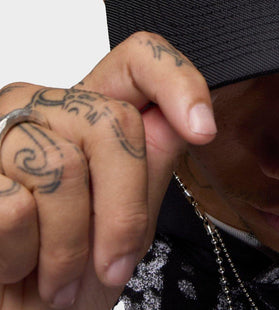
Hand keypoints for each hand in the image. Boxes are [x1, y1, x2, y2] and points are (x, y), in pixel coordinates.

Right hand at [0, 31, 216, 308]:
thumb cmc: (72, 275)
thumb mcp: (128, 221)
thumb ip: (152, 164)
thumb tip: (186, 120)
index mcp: (89, 112)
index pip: (139, 59)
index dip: (178, 81)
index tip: (202, 130)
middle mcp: (45, 107)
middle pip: (113, 123)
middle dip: (123, 210)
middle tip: (110, 263)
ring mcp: (1, 130)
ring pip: (62, 170)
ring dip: (67, 248)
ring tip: (55, 271)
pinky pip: (15, 207)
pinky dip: (24, 256)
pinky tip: (16, 263)